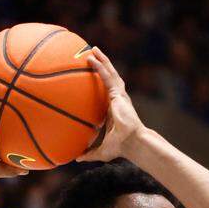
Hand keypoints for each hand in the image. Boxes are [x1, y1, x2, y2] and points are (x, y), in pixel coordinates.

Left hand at [78, 47, 144, 161]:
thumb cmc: (120, 148)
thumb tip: (76, 158)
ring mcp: (119, 95)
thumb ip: (89, 153)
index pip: (105, 93)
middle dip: (101, 66)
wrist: (132, 142)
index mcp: (113, 110)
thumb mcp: (101, 151)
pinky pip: (107, 75)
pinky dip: (100, 65)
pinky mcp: (118, 93)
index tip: (91, 79)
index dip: (99, 85)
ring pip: (109, 72)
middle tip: (91, 56)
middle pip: (108, 79)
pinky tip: (92, 57)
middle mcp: (117, 99)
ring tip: (92, 49)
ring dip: (101, 60)